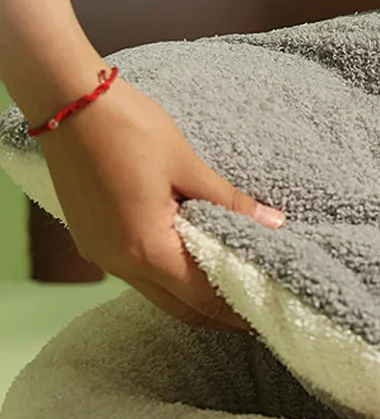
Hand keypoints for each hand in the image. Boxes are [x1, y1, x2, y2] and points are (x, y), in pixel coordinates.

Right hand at [38, 79, 284, 331]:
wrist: (66, 99)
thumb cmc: (128, 127)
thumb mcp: (188, 166)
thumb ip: (231, 203)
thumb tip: (274, 224)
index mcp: (146, 249)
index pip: (202, 298)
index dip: (236, 311)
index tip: (265, 319)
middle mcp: (119, 262)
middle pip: (178, 307)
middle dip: (217, 316)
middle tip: (255, 314)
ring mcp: (101, 254)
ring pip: (156, 293)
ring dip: (192, 297)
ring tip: (232, 292)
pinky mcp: (93, 240)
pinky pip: (137, 274)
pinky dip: (169, 278)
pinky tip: (192, 267)